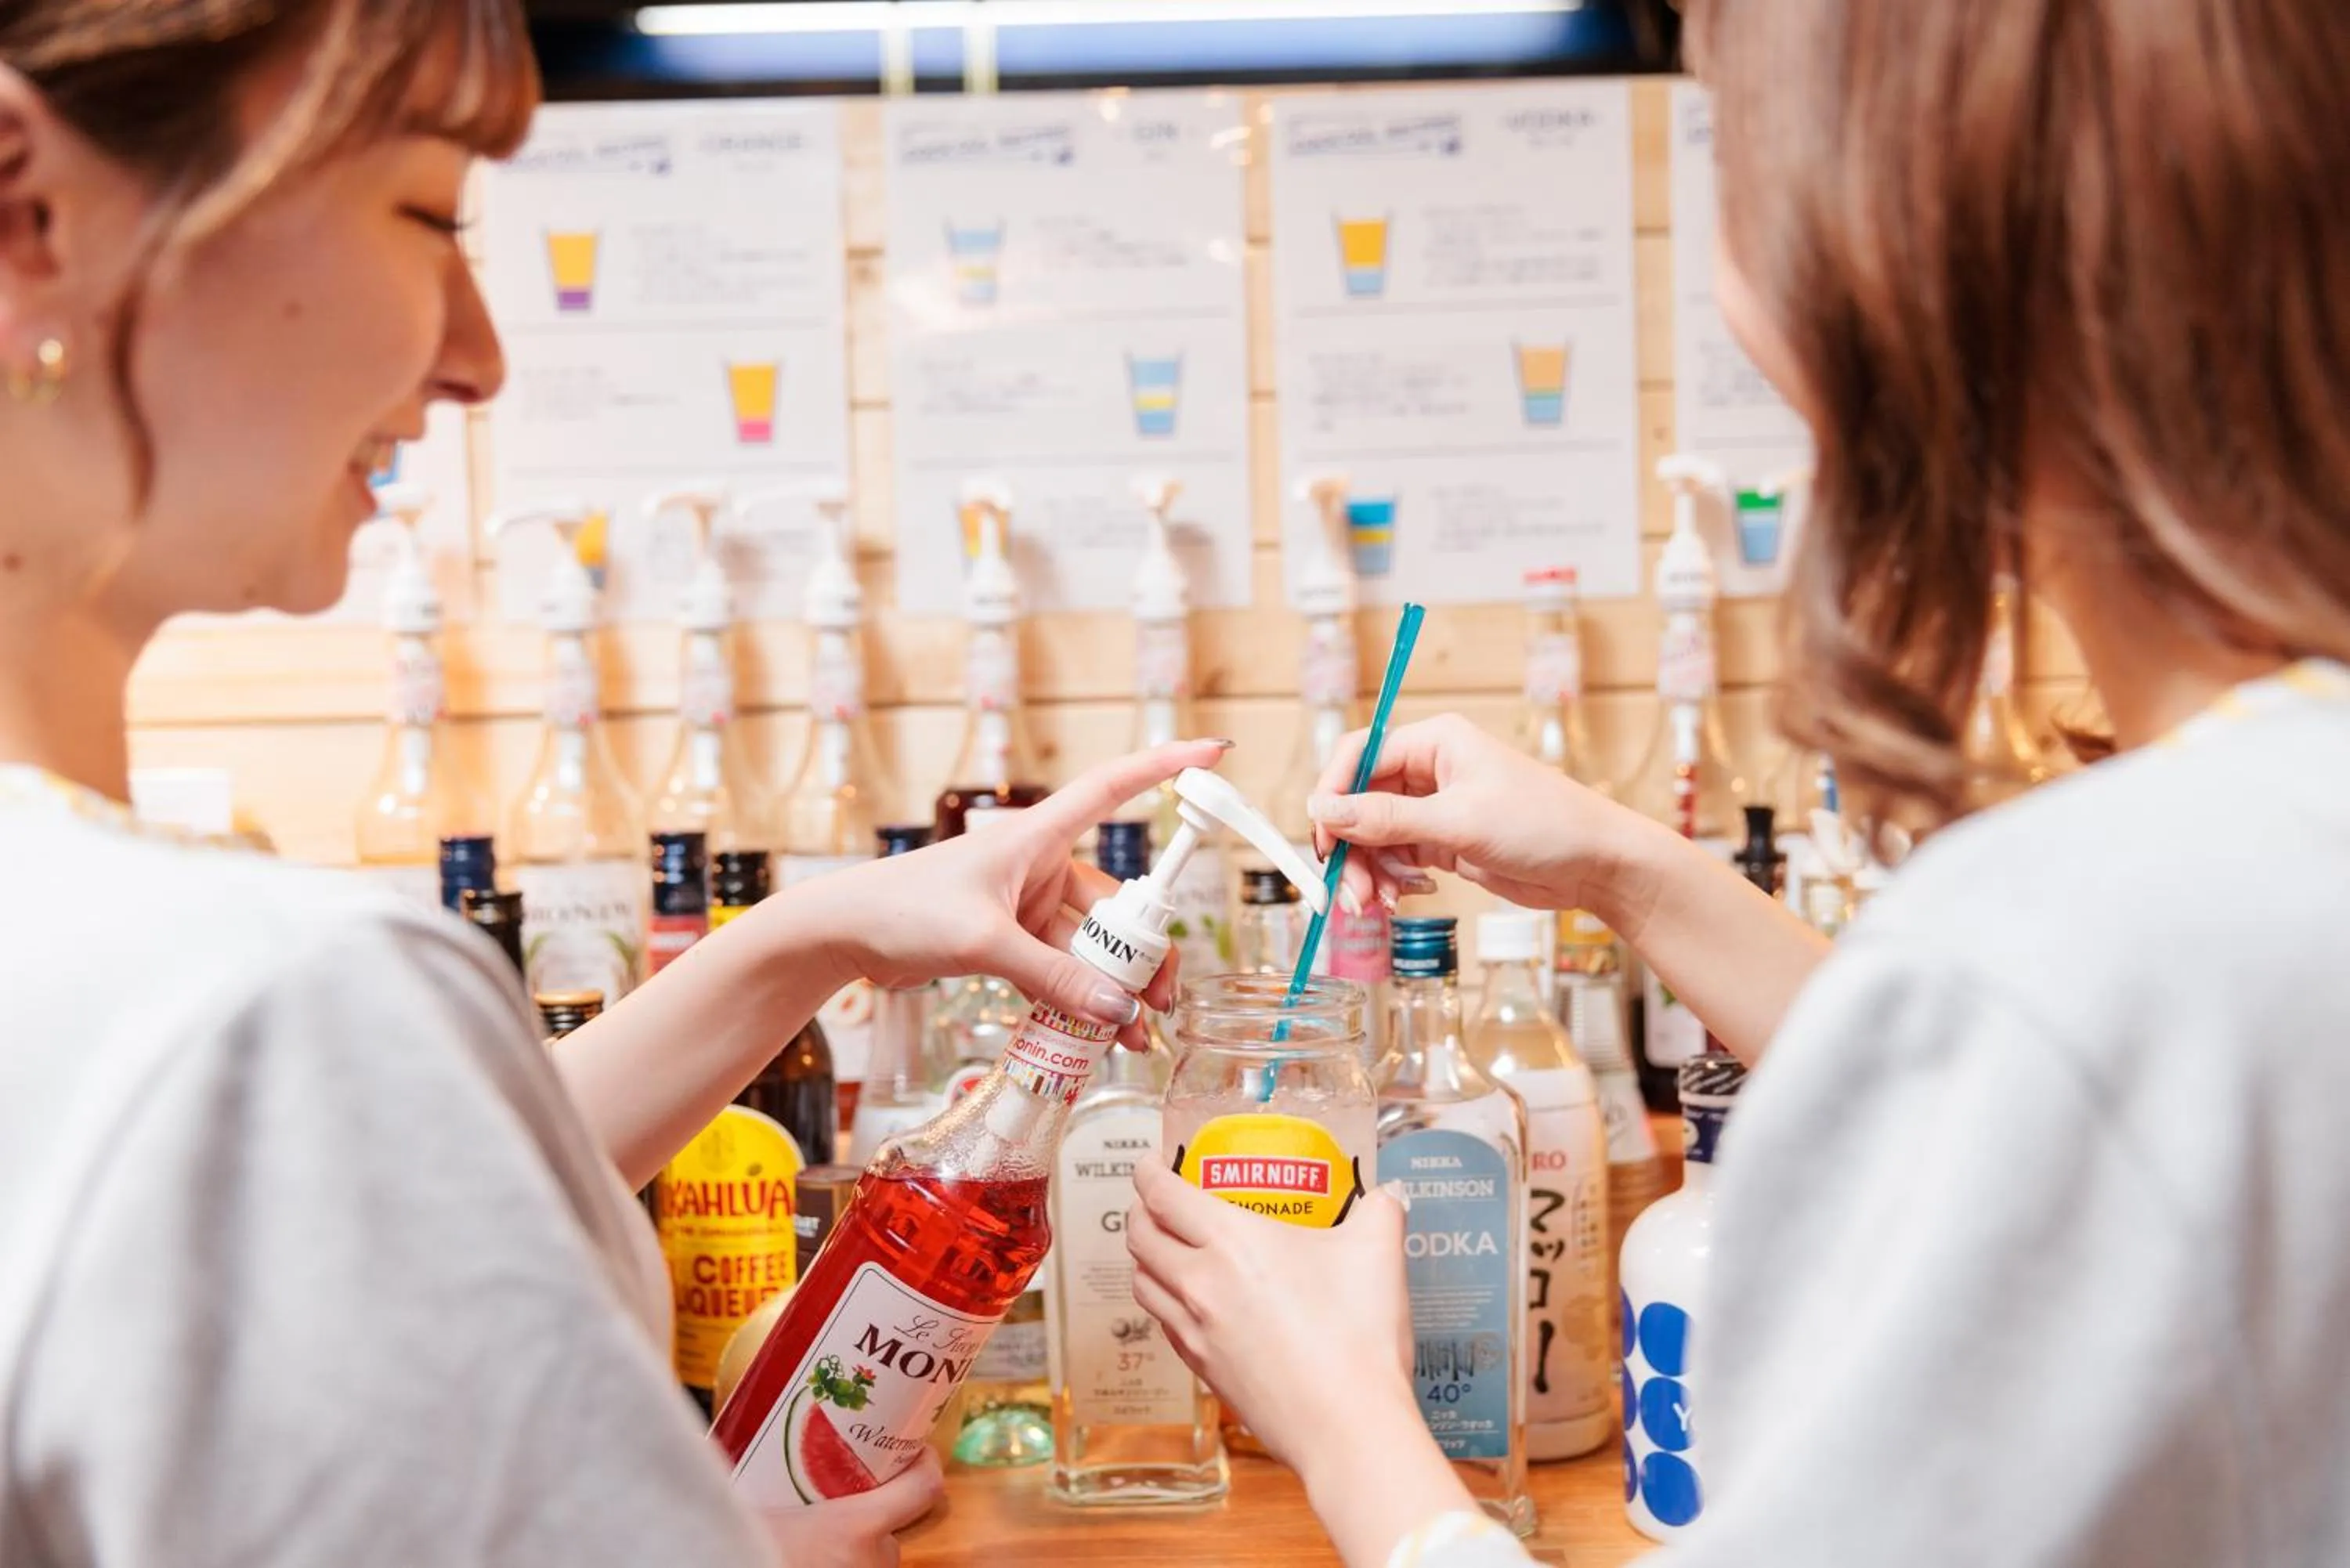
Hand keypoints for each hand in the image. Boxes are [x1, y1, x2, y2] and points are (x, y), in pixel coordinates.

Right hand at [757, 1449, 943, 1567]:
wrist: (735, 1566)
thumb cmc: (748, 1544)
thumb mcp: (765, 1508)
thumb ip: (787, 1482)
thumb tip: (777, 1443)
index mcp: (856, 1530)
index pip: (924, 1489)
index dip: (926, 1464)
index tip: (916, 1448)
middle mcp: (874, 1560)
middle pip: (895, 1523)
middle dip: (874, 1508)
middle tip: (843, 1490)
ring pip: (878, 1553)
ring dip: (859, 1542)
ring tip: (821, 1531)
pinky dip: (848, 1562)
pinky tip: (818, 1555)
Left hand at [795, 739, 1231, 1050]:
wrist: (842, 937)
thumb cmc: (901, 911)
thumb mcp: (983, 942)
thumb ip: (1053, 977)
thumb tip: (1119, 1009)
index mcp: (1035, 837)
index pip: (1112, 788)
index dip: (1163, 768)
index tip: (1212, 753)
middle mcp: (1037, 866)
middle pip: (1114, 901)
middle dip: (1144, 952)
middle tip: (1162, 999)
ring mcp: (1024, 907)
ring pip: (1090, 947)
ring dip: (1114, 988)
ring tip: (1136, 1035)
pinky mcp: (1008, 942)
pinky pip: (1060, 972)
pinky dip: (1079, 1001)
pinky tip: (1099, 1036)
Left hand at [1126, 1163, 1480, 1567]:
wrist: (1347, 1425)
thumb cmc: (1357, 1337)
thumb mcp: (1378, 1252)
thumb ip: (1380, 1211)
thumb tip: (1388, 1194)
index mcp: (1230, 1240)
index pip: (1161, 1194)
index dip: (1149, 1171)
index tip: (1154, 1161)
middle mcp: (1199, 1283)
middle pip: (1140, 1237)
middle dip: (1140, 1211)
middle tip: (1158, 1201)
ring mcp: (1196, 1331)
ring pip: (1143, 1284)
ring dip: (1146, 1260)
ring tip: (1168, 1249)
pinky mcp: (1204, 1371)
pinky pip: (1166, 1325)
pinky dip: (1166, 1304)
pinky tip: (1194, 1305)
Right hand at [1306, 713, 1639, 916]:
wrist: (1597, 864)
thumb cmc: (1543, 825)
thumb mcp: (1458, 821)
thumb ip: (1385, 817)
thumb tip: (1322, 808)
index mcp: (1435, 742)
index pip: (1358, 756)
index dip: (1332, 795)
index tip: (1321, 840)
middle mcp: (1430, 769)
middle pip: (1360, 802)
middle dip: (1351, 849)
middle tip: (1350, 894)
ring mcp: (1436, 807)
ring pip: (1375, 836)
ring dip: (1369, 872)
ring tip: (1379, 904)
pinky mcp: (1445, 841)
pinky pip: (1397, 857)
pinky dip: (1392, 879)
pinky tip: (1405, 896)